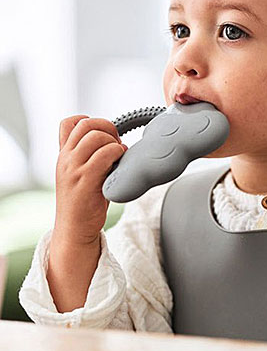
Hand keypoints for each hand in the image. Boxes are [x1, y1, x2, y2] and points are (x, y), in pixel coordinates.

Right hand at [53, 115, 126, 246]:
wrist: (74, 229)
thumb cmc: (85, 200)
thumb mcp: (81, 172)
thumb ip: (90, 155)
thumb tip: (114, 137)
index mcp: (64, 155)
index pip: (69, 123)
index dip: (91, 121)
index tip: (105, 134)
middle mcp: (65, 159)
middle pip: (86, 124)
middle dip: (107, 128)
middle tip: (116, 143)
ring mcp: (73, 169)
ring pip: (96, 137)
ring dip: (114, 143)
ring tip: (118, 156)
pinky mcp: (85, 181)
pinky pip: (104, 155)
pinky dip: (117, 154)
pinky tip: (120, 165)